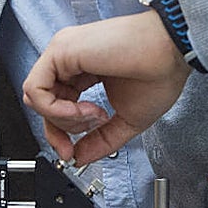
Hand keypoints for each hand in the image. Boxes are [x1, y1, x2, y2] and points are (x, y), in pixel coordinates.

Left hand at [22, 11, 191, 164]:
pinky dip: (56, 110)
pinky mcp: (61, 50)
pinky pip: (37, 89)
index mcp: (82, 69)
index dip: (61, 133)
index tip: (73, 152)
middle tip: (84, 136)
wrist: (172, 51)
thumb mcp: (126, 118)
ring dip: (62, 119)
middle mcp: (69, 59)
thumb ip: (100, 139)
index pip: (55, 105)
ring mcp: (63, 53)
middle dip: (60, 130)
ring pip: (36, 97)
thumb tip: (80, 158)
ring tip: (94, 116)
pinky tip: (84, 110)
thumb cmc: (159, 72)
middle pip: (42, 103)